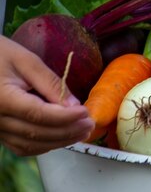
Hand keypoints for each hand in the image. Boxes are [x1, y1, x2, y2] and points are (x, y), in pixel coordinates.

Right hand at [0, 36, 94, 155]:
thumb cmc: (0, 55)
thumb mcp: (27, 61)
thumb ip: (51, 83)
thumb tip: (75, 105)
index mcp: (2, 98)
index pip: (38, 114)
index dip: (65, 117)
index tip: (86, 112)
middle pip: (37, 133)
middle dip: (68, 131)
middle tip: (90, 124)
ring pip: (30, 144)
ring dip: (59, 141)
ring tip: (82, 132)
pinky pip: (21, 146)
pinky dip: (44, 145)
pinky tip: (62, 137)